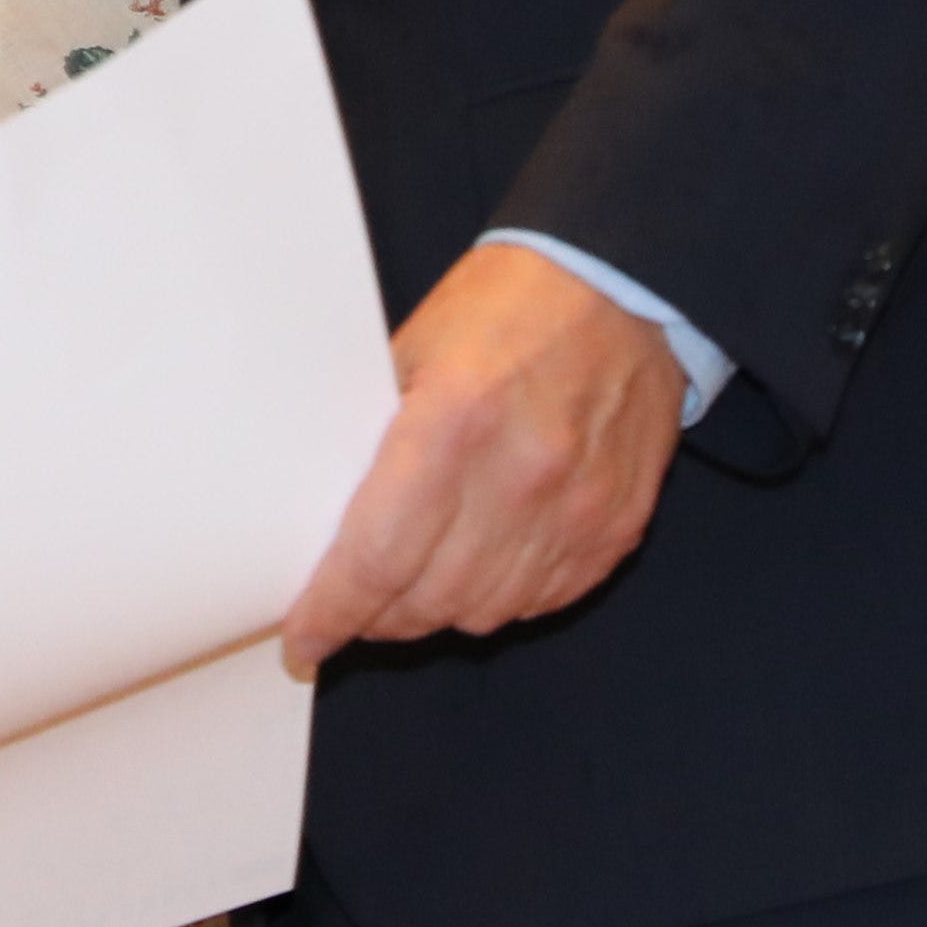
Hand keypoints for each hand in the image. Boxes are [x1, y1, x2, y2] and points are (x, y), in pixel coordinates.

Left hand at [280, 242, 683, 678]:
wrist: (624, 285)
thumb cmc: (509, 304)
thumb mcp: (414, 347)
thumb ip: (374, 434)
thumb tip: (327, 512)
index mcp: (453, 422)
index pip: (376, 558)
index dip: (331, 613)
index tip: (303, 640)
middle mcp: (519, 477)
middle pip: (427, 599)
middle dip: (376, 618)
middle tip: (351, 609)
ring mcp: (576, 510)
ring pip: (484, 613)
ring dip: (435, 613)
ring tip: (409, 590)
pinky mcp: (616, 527)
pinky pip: (543, 600)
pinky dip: (500, 600)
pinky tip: (477, 571)